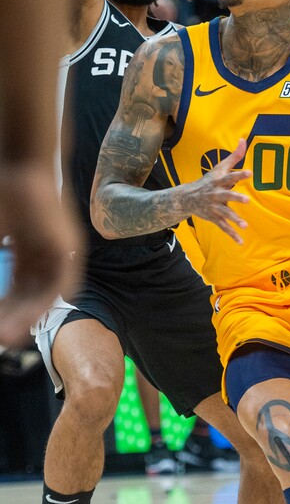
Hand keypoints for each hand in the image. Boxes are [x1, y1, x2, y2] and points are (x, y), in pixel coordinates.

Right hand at [0, 166, 81, 347]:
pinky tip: (30, 318)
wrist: (22, 166)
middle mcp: (46, 255)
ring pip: (46, 294)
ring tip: (8, 336)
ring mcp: (60, 252)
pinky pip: (61, 283)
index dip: (5, 309)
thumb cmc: (3, 196)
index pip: (17, 289)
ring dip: (27, 317)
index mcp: (27, 251)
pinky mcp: (69, 248)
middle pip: (31, 296)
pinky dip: (44, 301)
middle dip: (13, 318)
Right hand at [185, 138, 251, 243]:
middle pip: (227, 195)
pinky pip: (224, 227)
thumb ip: (234, 156)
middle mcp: (216, 194)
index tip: (250, 173)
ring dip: (234, 219)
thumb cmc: (209, 180)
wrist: (187, 198)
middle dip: (236, 198)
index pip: (231, 177)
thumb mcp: (220, 167)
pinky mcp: (214, 218)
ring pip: (225, 214)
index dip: (239, 175)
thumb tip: (244, 139)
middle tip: (247, 200)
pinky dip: (232, 235)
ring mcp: (215, 207)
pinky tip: (241, 241)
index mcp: (219, 182)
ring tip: (245, 225)